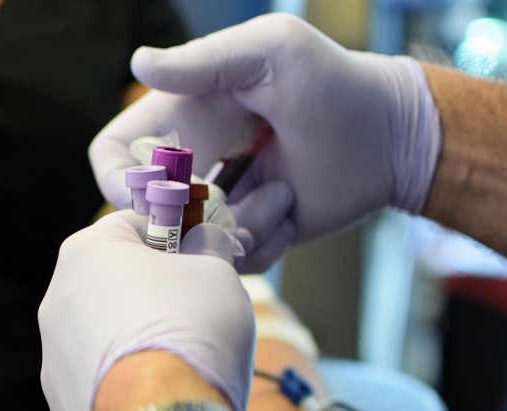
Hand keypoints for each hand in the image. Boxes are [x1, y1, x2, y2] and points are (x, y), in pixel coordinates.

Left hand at [38, 211, 255, 410]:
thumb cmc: (190, 331)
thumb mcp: (218, 272)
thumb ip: (209, 248)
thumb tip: (208, 241)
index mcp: (88, 251)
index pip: (134, 224)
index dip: (174, 233)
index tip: (199, 250)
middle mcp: (58, 297)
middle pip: (116, 278)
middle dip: (155, 286)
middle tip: (195, 304)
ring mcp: (53, 353)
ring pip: (107, 329)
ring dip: (138, 332)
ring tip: (180, 354)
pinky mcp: (61, 399)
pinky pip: (100, 374)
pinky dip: (126, 375)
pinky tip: (158, 387)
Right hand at [89, 13, 440, 270]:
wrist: (391, 135)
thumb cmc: (334, 82)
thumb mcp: (270, 52)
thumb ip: (203, 62)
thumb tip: (139, 63)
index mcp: (183, 120)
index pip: (115, 155)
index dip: (118, 180)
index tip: (155, 192)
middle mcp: (194, 164)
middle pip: (146, 212)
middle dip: (180, 219)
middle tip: (231, 201)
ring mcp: (223, 204)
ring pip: (192, 245)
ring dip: (237, 229)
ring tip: (284, 193)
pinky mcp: (253, 233)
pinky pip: (233, 262)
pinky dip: (262, 244)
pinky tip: (293, 209)